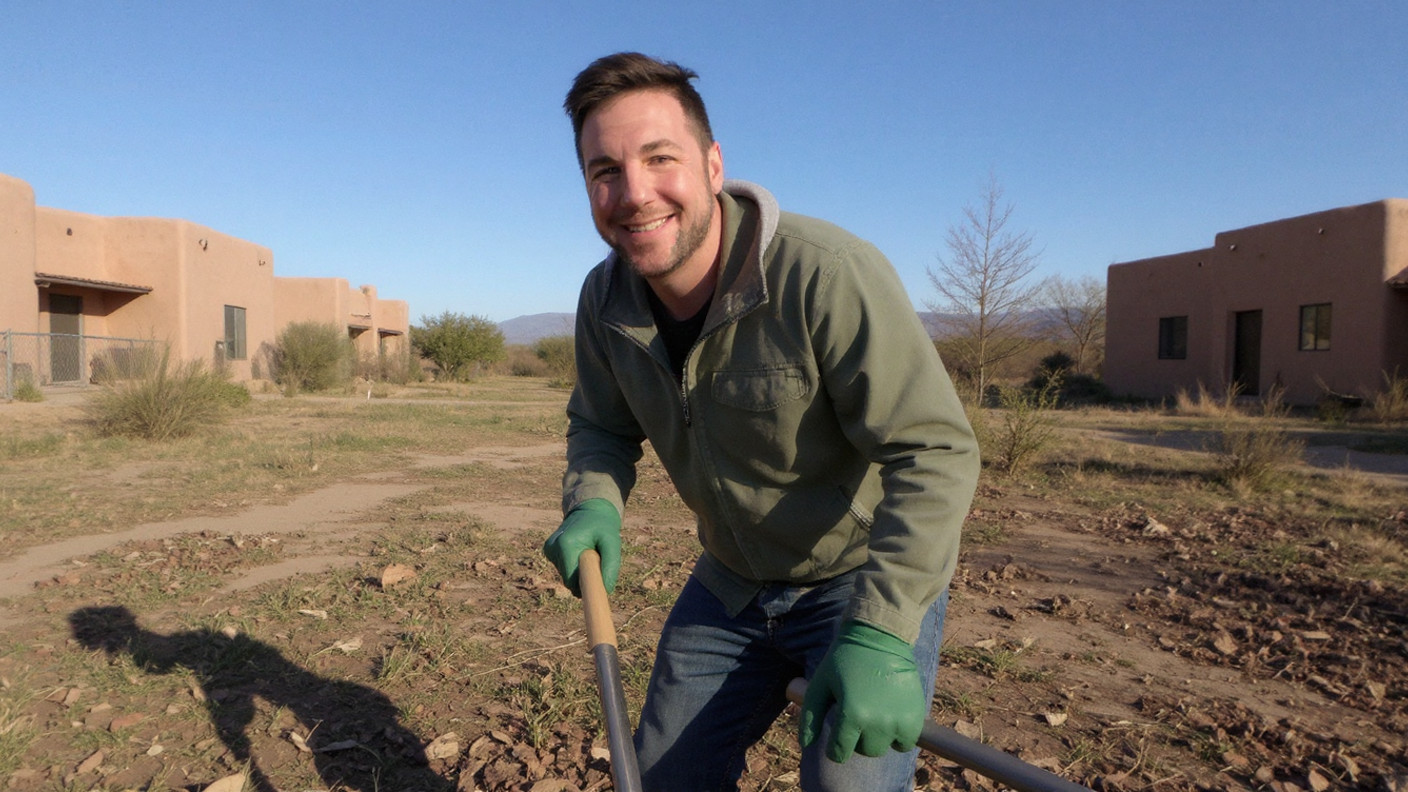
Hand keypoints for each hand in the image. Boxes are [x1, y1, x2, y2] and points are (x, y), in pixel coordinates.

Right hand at [542, 499, 621, 596]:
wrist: (591, 509)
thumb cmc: (603, 526)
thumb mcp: (613, 542)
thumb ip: (611, 565)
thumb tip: (606, 590)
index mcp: (565, 545)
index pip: (572, 582)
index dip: (585, 587)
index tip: (597, 585)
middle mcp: (553, 547)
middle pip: (568, 580)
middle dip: (583, 578)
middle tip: (597, 564)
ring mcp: (549, 549)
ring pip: (566, 575)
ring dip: (579, 571)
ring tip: (589, 554)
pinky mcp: (549, 550)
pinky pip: (563, 568)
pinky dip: (574, 565)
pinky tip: (581, 552)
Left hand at [799, 620, 924, 762]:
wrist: (881, 637)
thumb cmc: (845, 659)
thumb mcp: (820, 684)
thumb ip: (810, 717)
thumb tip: (806, 744)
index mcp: (851, 715)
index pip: (839, 753)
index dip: (835, 746)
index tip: (838, 732)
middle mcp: (876, 723)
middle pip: (864, 751)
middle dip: (858, 738)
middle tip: (857, 715)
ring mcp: (898, 721)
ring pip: (884, 748)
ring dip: (878, 736)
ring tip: (875, 712)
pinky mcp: (915, 717)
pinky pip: (905, 743)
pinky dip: (898, 735)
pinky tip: (891, 715)